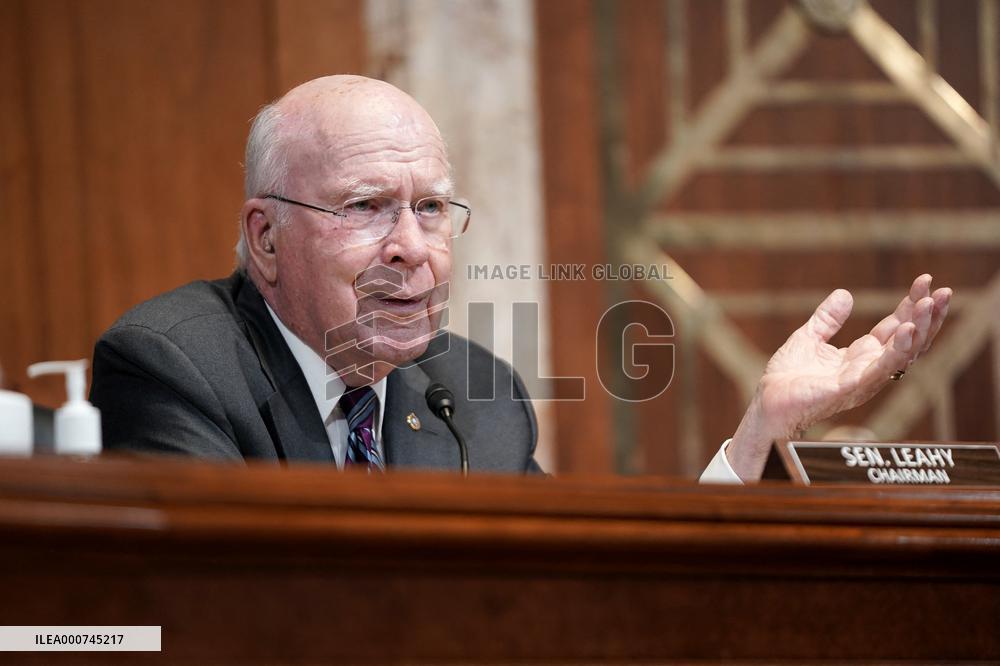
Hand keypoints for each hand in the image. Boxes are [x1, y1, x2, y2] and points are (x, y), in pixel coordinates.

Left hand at [726, 274, 951, 480]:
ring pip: (902, 354)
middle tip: (944, 291)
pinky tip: (906, 330)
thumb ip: (827, 319)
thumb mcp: (808, 338)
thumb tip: (844, 293)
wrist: (768, 402)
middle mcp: (870, 368)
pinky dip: (895, 351)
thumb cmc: (787, 378)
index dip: (911, 305)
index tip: (925, 281)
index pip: (896, 327)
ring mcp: (863, 379)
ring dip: (919, 329)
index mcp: (862, 355)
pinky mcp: (850, 388)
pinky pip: (879, 369)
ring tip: (931, 304)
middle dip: (928, 316)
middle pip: (909, 341)